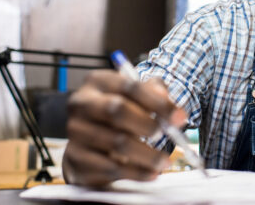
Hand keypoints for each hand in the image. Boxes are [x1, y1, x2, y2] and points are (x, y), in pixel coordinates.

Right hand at [63, 70, 185, 186]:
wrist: (92, 142)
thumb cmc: (121, 114)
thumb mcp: (138, 96)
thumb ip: (154, 91)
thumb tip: (164, 98)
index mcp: (98, 82)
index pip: (129, 87)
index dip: (157, 102)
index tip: (180, 117)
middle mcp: (81, 104)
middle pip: (117, 110)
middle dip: (148, 124)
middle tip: (167, 135)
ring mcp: (75, 132)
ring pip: (116, 143)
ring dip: (147, 155)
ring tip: (164, 161)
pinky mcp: (75, 159)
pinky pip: (109, 168)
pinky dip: (136, 172)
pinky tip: (151, 173)